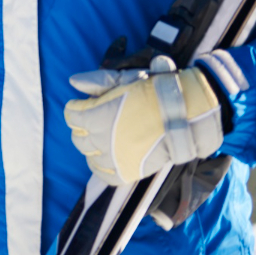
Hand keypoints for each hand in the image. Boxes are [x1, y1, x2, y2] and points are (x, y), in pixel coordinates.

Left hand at [64, 56, 224, 185]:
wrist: (183, 116)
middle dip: (82, 126)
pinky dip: (99, 167)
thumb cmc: (153, 93)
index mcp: (95, 116)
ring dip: (91, 146)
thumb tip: (73, 82)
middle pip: (77, 136)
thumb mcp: (125, 79)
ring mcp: (113, 158)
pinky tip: (106, 158)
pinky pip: (103, 175)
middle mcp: (101, 139)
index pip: (71, 115)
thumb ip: (97, 80)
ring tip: (102, 138)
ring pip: (88, 154)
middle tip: (95, 120)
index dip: (77, 108)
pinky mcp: (127, 172)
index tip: (85, 105)